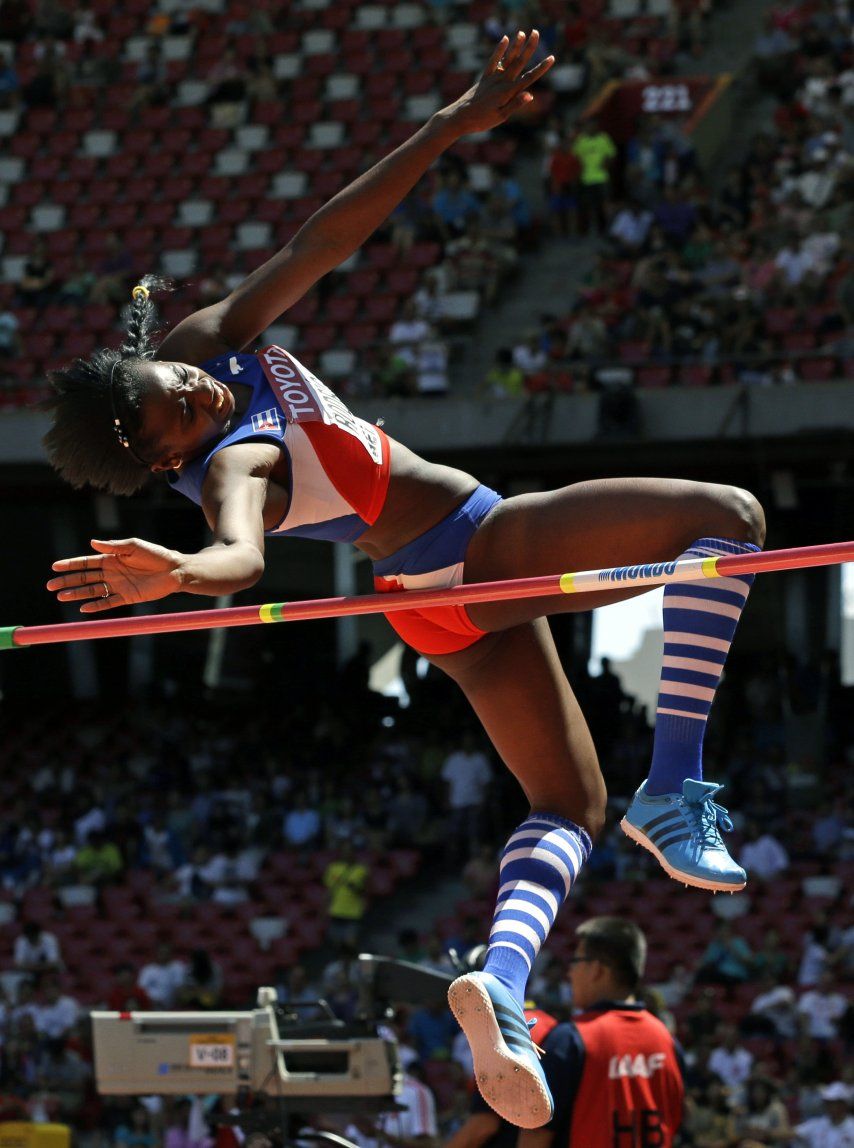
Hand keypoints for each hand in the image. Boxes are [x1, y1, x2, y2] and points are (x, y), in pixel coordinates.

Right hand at [46, 537, 183, 612]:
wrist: (175, 570)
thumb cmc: (156, 554)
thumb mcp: (134, 546)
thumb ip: (113, 546)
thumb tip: (92, 543)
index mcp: (112, 559)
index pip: (86, 562)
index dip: (71, 565)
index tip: (55, 567)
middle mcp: (112, 572)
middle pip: (85, 578)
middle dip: (67, 581)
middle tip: (50, 586)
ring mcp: (119, 585)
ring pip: (93, 591)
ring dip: (77, 594)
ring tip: (61, 597)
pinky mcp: (128, 597)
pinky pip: (108, 602)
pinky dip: (96, 606)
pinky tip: (83, 608)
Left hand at [442, 30, 553, 135]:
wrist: (460, 117)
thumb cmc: (481, 121)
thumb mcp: (501, 117)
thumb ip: (515, 104)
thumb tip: (530, 94)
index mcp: (508, 92)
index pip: (529, 78)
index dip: (541, 68)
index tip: (552, 58)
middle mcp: (502, 82)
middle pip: (519, 62)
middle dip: (529, 47)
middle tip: (536, 32)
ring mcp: (493, 78)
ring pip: (507, 58)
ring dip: (515, 45)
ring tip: (523, 32)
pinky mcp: (485, 77)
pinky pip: (493, 61)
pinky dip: (499, 50)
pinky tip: (505, 39)